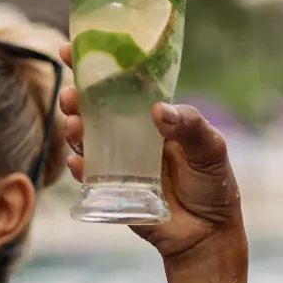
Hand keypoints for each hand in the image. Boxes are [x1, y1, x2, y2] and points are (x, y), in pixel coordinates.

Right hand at [59, 45, 244, 263]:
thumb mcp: (211, 148)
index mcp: (154, 117)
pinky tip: (79, 162)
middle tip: (71, 97)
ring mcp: (118, 160)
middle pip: (95, 108)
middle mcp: (132, 134)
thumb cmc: (213, 184)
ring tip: (75, 127)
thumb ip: (190, 126)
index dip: (96, 66)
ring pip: (86, 138)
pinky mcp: (111, 188)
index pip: (122, 84)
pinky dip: (80, 167)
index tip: (70, 49)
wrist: (208, 233)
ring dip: (75, 129)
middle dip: (77, 98)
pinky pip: (88, 175)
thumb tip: (158, 110)